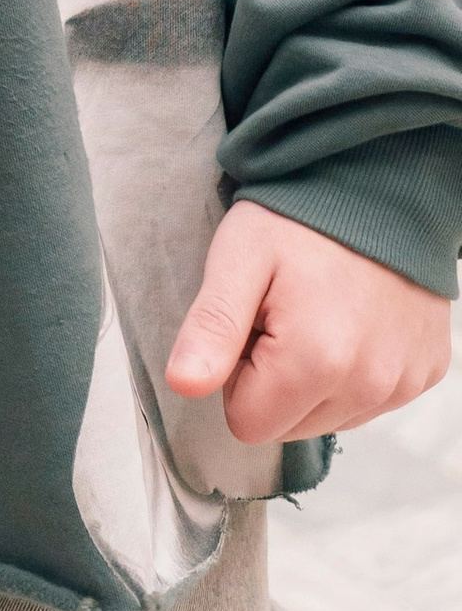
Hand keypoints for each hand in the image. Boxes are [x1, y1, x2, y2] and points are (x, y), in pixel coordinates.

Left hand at [167, 202, 452, 442]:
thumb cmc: (297, 218)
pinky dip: (353, 371)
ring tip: (315, 312)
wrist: (376, 184)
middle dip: (273, 380)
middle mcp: (370, 383)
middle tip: (280, 313)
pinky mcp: (426, 371)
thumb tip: (183, 385)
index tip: (250, 322)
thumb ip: (211, 326)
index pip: (248, 423)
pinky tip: (352, 320)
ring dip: (313, 379)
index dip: (236, 374)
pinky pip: (371, 401)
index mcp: (317, 360)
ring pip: (330, 418)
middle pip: (289, 427)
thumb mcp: (238, 258)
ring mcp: (404, 381)